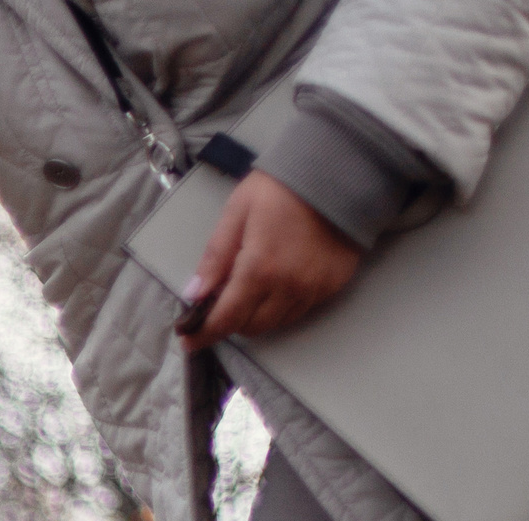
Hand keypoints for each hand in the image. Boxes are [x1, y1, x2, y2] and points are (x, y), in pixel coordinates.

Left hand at [178, 171, 361, 351]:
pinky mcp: (334, 284)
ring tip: (252, 289)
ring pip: (278, 322)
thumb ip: (215, 257)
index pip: (226, 319)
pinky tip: (279, 282)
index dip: (204, 335)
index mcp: (259, 269)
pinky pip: (302, 309)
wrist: (339, 172)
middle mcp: (289, 287)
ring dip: (258, 315)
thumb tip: (194, 294)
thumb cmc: (281, 187)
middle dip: (232, 320)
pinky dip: (284, 305)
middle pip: (252, 327)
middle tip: (224, 299)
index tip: (188, 341)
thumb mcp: (237, 214)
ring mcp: (315, 288)